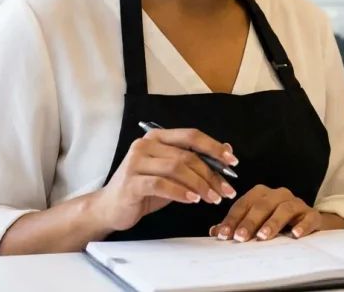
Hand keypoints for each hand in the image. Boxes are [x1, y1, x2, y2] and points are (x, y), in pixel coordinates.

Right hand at [91, 128, 239, 231]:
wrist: (110, 208)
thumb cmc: (144, 189)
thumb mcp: (173, 173)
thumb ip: (195, 160)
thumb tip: (227, 149)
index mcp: (158, 137)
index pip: (191, 135)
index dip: (214, 147)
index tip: (233, 162)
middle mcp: (145, 145)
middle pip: (187, 155)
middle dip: (211, 174)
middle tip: (226, 190)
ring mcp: (136, 162)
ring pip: (177, 168)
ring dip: (200, 185)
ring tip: (213, 199)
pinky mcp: (131, 182)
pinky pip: (162, 184)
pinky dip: (181, 192)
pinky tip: (193, 201)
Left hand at [211, 185, 319, 241]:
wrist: (309, 222)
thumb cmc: (277, 221)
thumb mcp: (256, 222)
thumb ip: (237, 225)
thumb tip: (215, 231)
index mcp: (262, 194)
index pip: (244, 204)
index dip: (232, 219)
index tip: (223, 235)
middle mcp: (279, 195)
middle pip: (262, 205)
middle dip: (249, 221)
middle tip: (240, 237)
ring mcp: (297, 203)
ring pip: (284, 209)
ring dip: (272, 223)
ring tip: (263, 236)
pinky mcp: (312, 214)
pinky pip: (308, 217)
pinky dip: (302, 225)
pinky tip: (295, 235)